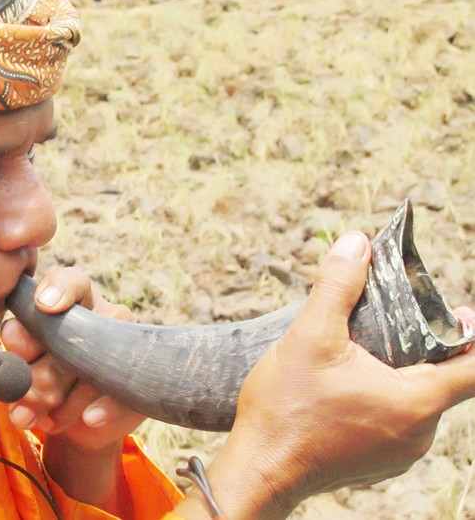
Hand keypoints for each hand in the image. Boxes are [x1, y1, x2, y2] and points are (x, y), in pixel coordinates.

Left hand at [1, 267, 145, 449]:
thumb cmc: (41, 375)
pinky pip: (124, 394)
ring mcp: (124, 347)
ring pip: (91, 369)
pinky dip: (104, 408)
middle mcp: (102, 315)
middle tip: (18, 399)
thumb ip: (18, 345)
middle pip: (71, 337)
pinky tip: (89, 419)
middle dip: (38, 373)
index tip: (43, 305)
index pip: (72, 282)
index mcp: (72, 300)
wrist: (71, 420)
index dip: (59, 289)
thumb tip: (12, 334)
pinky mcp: (137, 381)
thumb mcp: (22, 359)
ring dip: (59, 399)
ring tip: (32, 418)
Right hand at [182, 231, 474, 518]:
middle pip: (445, 380)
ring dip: (401, 372)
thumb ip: (336, 287)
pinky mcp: (378, 462)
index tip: (457, 310)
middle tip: (393, 318)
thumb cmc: (285, 409)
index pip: (474, 367)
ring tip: (362, 351)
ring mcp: (400, 453)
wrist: (259, 469)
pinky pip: (398, 421)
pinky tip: (346, 384)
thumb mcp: (309, 337)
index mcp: (414, 402)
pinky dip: (384, 397)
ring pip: (418, 400)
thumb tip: (356, 243)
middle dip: (425, 346)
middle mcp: (418, 434)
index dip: (472, 334)